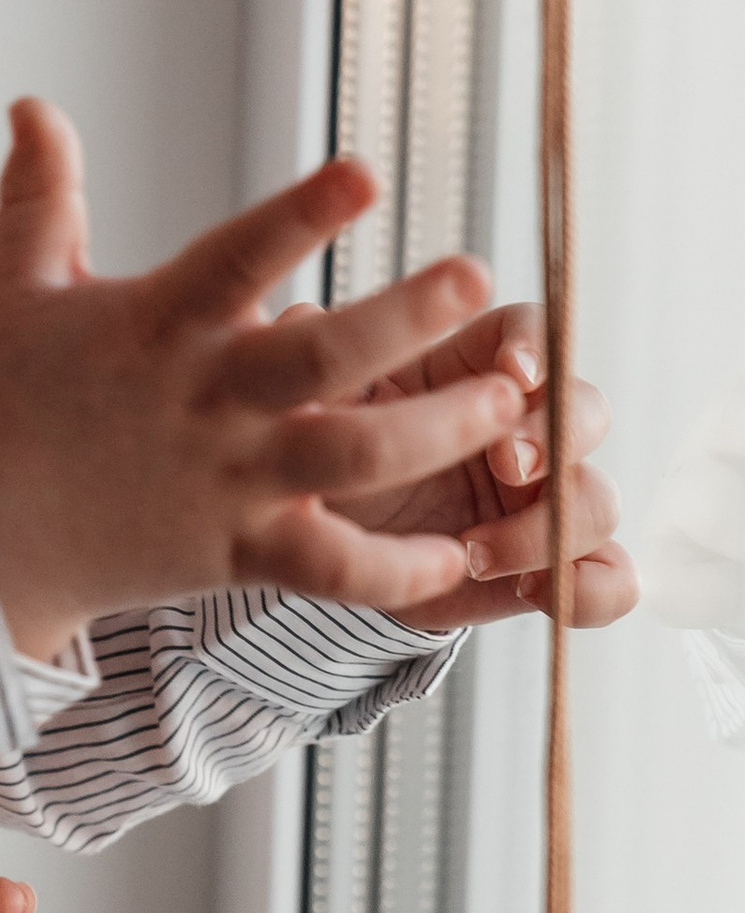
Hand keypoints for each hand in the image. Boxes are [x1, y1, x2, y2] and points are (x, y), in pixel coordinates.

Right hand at [0, 103, 529, 659]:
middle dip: (405, 320)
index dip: (299, 217)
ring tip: (506, 399)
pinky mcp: (236, 553)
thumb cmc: (4, 409)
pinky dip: (393, 573)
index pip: (236, 259)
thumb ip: (41, 196)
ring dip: (436, 430)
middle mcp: (204, 403)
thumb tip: (32, 105)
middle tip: (477, 279)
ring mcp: (227, 482)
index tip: (364, 175)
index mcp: (158, 326)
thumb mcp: (17, 290)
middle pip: (320, 360)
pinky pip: (329, 570)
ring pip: (350, 459)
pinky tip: (455, 555)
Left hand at [325, 300, 637, 632]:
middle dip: (555, 437)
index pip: (530, 333)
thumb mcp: (317, 420)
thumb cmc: (332, 464)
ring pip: (598, 499)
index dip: (535, 346)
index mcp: (474, 372)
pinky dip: (590, 590)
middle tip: (506, 465)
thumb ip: (323, 375)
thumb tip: (303, 318)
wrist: (336, 553)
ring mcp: (548, 500)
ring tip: (475, 552)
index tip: (513, 372)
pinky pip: (610, 579)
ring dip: (550, 526)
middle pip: (585, 411)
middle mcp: (526, 430)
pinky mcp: (554, 565)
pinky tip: (532, 593)